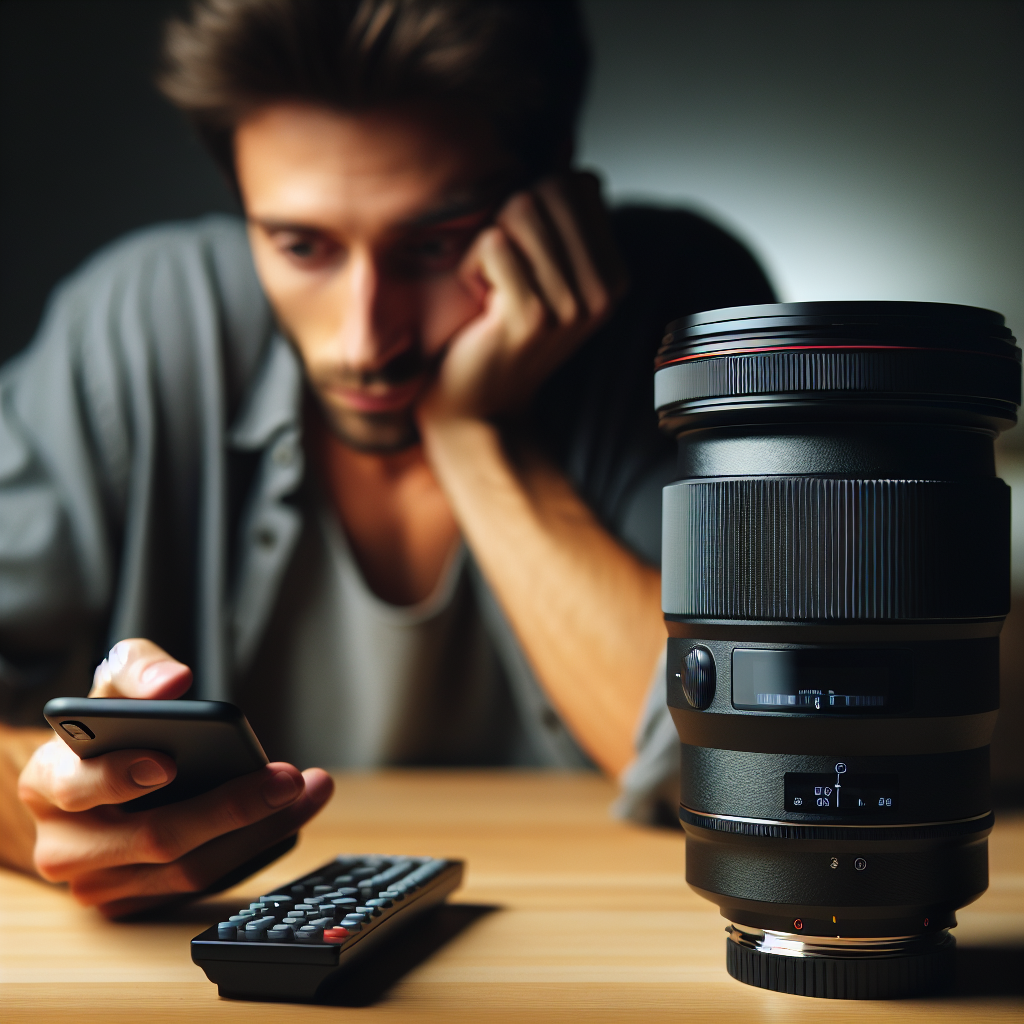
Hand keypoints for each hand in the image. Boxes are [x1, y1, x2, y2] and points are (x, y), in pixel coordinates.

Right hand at [18, 639, 332, 917]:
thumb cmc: (111, 726)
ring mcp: (100, 883)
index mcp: (49, 783)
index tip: (170, 762)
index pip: (79, 786)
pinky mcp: (136, 904)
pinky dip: (254, 850)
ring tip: (308, 789)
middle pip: (155, 839)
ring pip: (188, 870)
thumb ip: (140, 670)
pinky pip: (203, 886)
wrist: (95, 779)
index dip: (121, 777)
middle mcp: (66, 845)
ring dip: (261, 831)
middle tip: (286, 778)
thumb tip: (174, 681)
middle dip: (229, 808)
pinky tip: (291, 814)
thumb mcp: (115, 682)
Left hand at [418, 172, 627, 424]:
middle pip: (550, 189)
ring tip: (490, 287)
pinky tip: (478, 303)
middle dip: (509, 217)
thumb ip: (557, 214)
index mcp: (613, 275)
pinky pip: (493, 244)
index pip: (579, 183)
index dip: (534, 204)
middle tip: (498, 270)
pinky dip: (470, 266)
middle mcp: (603, 290)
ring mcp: (572, 306)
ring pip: (520, 210)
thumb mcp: (537, 270)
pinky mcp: (534, 317)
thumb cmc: (496, 331)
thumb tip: (567, 148)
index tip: (523, 258)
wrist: (476, 405)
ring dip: (486, 243)